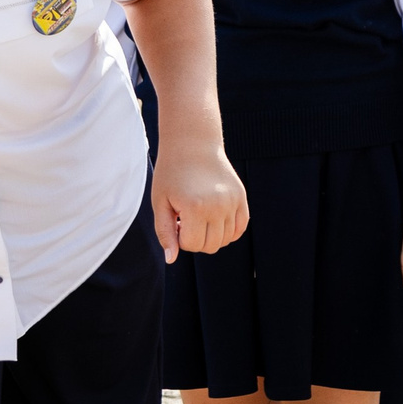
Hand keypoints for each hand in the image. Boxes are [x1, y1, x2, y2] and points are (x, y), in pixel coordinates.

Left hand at [151, 136, 248, 260]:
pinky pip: (240, 228)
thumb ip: (165, 232)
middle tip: (186, 220)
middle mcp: (218, 205)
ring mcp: (232, 201)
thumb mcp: (160, 202)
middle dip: (196, 239)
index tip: (176, 222)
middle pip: (210, 246)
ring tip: (199, 216)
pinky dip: (229, 231)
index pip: (192, 245)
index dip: (181, 239)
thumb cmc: (171, 173)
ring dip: (211, 235)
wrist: (193, 143)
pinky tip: (215, 221)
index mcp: (195, 207)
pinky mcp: (241, 197)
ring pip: (225, 239)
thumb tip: (171, 260)